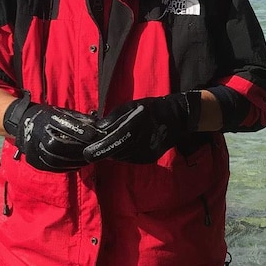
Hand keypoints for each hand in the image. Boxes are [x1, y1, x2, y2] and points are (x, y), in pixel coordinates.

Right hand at [3, 94, 98, 171]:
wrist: (22, 125)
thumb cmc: (46, 117)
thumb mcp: (60, 112)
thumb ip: (78, 118)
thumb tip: (98, 125)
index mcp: (45, 118)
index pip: (64, 125)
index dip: (81, 131)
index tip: (95, 135)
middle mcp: (37, 134)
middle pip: (58, 145)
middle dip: (78, 149)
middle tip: (93, 150)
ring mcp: (34, 150)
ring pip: (56, 160)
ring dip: (76, 160)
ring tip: (89, 158)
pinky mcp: (35, 162)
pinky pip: (54, 168)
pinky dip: (69, 167)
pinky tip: (79, 163)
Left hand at [83, 92, 200, 163]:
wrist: (177, 118)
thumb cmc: (152, 108)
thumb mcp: (130, 106)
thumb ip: (113, 118)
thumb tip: (97, 128)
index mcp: (136, 127)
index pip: (115, 142)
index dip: (100, 149)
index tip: (87, 153)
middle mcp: (141, 143)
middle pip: (115, 152)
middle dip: (103, 150)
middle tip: (92, 147)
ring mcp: (145, 153)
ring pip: (121, 157)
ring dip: (112, 152)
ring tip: (106, 144)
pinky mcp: (148, 159)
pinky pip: (129, 159)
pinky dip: (121, 153)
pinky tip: (121, 146)